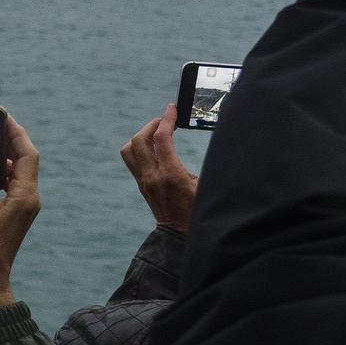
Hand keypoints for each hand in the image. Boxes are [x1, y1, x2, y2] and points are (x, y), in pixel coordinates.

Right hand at [0, 116, 40, 314]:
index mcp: (25, 196)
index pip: (27, 155)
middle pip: (24, 160)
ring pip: (17, 172)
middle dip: (9, 141)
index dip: (17, 134)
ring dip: (3, 156)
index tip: (4, 118)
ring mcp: (24, 205)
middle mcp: (30, 198)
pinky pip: (11, 183)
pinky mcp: (16, 211)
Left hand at [121, 105, 196, 230]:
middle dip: (152, 124)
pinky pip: (132, 159)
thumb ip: (208, 164)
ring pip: (130, 149)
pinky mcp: (142, 185)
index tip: (172, 108)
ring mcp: (144, 181)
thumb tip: (215, 144)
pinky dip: (140, 146)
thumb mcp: (207, 186)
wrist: (181, 236)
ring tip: (158, 131)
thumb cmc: (198, 211)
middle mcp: (153, 177)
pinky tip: (154, 146)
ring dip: (141, 135)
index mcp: (171, 176)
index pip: (162, 139)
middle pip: (139, 140)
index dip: (167, 120)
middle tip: (166, 120)